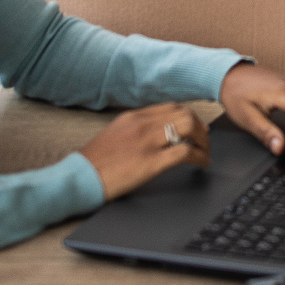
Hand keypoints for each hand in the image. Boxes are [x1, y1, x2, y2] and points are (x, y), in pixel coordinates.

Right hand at [79, 103, 210, 201]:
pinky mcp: (151, 162)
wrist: (79, 177)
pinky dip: (199, 156)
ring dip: (203, 140)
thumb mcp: (113, 134)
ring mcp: (147, 142)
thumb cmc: (93, 162)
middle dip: (200, 126)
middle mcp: (142, 124)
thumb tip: (155, 133)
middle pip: (184, 113)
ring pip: (189, 126)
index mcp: (133, 117)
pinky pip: (185, 152)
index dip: (189, 115)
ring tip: (205, 151)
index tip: (196, 126)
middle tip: (205, 139)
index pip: (171, 107)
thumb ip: (134, 129)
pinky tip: (202, 163)